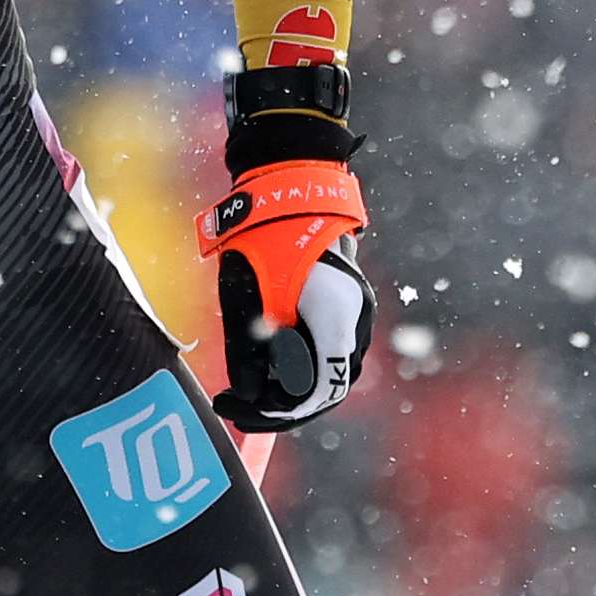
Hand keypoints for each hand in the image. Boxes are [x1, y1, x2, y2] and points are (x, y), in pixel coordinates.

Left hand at [201, 65, 369, 432]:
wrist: (292, 183)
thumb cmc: (264, 235)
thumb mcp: (245, 297)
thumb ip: (249, 353)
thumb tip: (251, 397)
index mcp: (336, 317)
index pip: (317, 391)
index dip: (276, 412)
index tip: (236, 409)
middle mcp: (357, 319)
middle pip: (328, 385)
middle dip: (282, 404)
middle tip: (237, 407)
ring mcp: (359, 310)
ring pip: (329, 368)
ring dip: (292, 385)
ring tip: (247, 389)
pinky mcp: (348, 302)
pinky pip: (328, 347)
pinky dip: (300, 362)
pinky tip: (268, 363)